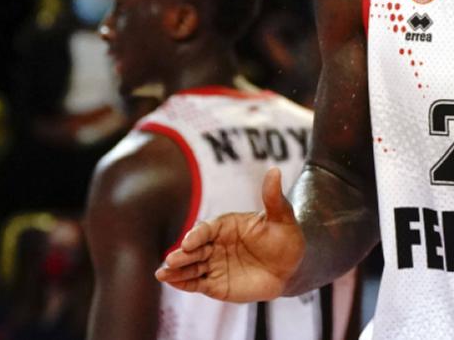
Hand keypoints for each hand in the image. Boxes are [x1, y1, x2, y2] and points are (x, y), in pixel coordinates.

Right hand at [156, 168, 302, 302]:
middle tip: (172, 259)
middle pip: (195, 248)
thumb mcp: (282, 218)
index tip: (189, 242)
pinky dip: (182, 282)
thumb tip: (275, 171)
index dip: (197, 235)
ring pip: (191, 266)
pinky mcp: (214, 284)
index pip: (207, 228)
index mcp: (226, 225)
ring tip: (162, 273)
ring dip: (176, 269)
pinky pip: (195, 282)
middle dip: (182, 254)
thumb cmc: (286, 239)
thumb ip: (273, 198)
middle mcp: (215, 244)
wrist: (291, 268)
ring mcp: (214, 264)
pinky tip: (170, 281)